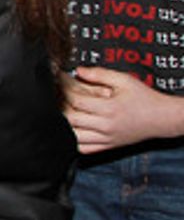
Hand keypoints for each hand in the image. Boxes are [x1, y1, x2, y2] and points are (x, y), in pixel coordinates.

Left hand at [62, 65, 183, 153]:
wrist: (162, 118)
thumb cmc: (143, 98)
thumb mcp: (124, 80)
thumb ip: (100, 74)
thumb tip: (79, 71)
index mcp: (109, 109)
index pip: (76, 101)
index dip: (64, 90)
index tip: (60, 81)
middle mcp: (106, 126)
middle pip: (71, 119)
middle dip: (60, 106)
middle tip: (58, 97)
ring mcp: (106, 139)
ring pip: (73, 136)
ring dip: (64, 125)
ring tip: (63, 113)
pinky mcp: (108, 147)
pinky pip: (84, 149)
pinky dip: (73, 141)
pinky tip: (71, 130)